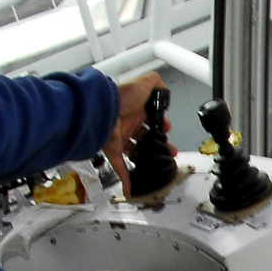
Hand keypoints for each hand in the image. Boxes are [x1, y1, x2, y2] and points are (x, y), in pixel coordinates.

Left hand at [106, 72, 164, 194]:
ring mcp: (120, 138)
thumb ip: (156, 83)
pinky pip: (120, 167)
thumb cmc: (120, 96)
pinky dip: (126, 179)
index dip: (161, 126)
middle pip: (146, 137)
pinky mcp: (112, 150)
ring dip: (148, 159)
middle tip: (169, 150)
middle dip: (159, 145)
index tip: (168, 130)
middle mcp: (127, 123)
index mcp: (135, 110)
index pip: (151, 120)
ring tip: (160, 165)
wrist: (102, 109)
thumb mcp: (144, 83)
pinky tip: (132, 188)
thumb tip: (163, 89)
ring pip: (136, 152)